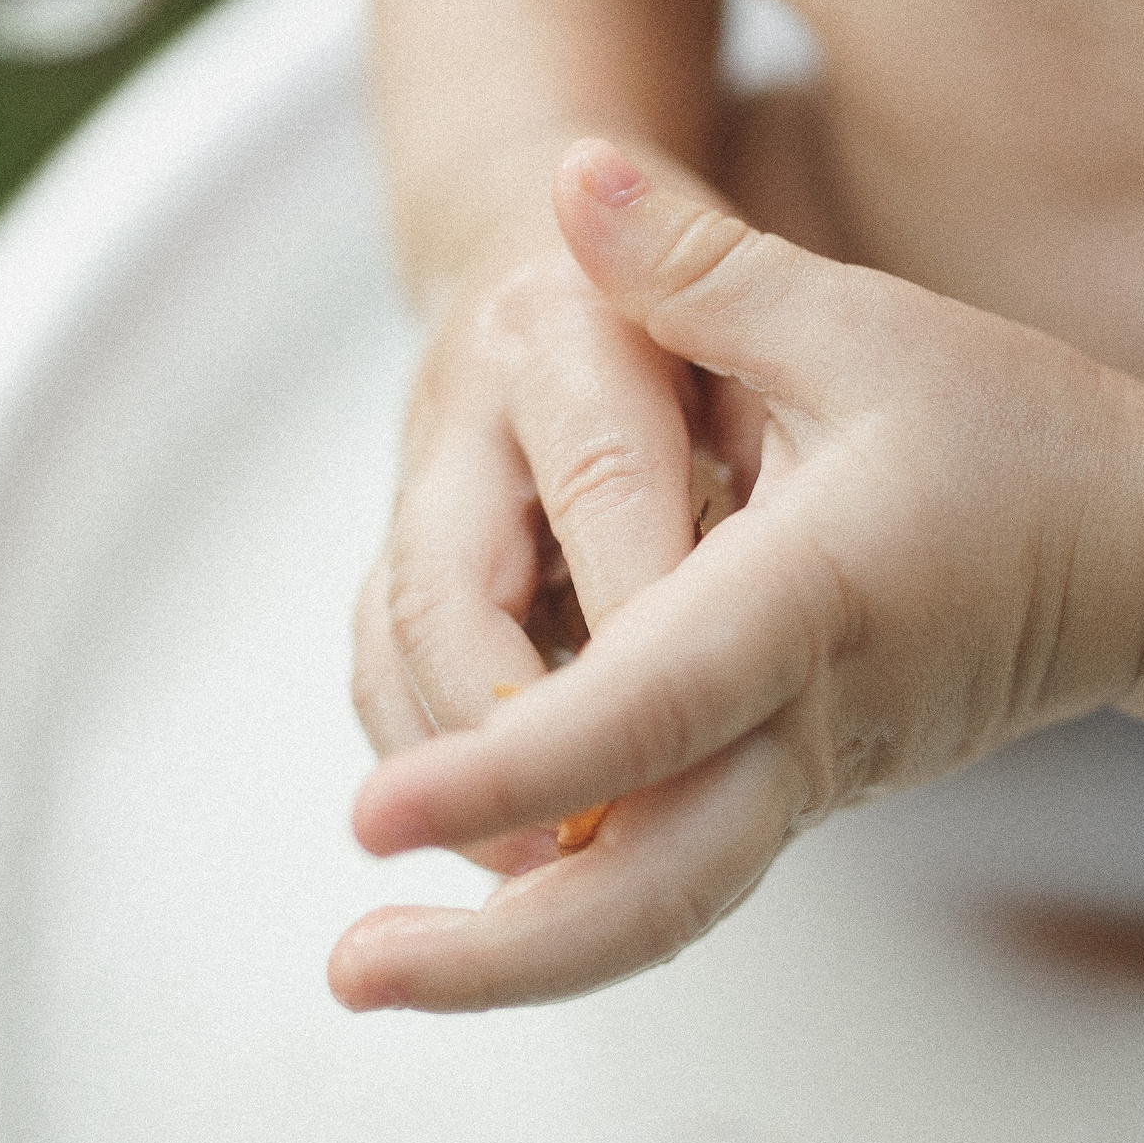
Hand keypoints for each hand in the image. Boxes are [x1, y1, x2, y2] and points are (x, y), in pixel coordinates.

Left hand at [330, 141, 1143, 1010]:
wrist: (1141, 556)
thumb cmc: (1006, 427)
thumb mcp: (853, 321)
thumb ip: (697, 265)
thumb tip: (565, 174)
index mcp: (812, 598)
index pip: (644, 702)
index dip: (506, 762)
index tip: (374, 813)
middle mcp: (811, 719)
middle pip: (657, 887)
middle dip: (500, 955)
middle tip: (352, 972)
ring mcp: (815, 779)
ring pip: (668, 905)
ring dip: (524, 956)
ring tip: (380, 967)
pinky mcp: (808, 792)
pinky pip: (686, 869)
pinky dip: (582, 906)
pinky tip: (480, 910)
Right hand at [349, 149, 724, 878]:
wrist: (545, 255)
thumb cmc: (696, 298)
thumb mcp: (750, 283)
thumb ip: (725, 297)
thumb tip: (660, 312)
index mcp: (559, 332)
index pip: (605, 484)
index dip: (644, 613)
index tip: (692, 732)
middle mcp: (465, 421)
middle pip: (446, 595)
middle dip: (505, 736)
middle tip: (580, 850)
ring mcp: (418, 499)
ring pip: (396, 652)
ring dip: (456, 778)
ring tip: (541, 887)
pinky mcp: (407, 566)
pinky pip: (393, 682)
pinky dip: (445, 775)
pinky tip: (517, 857)